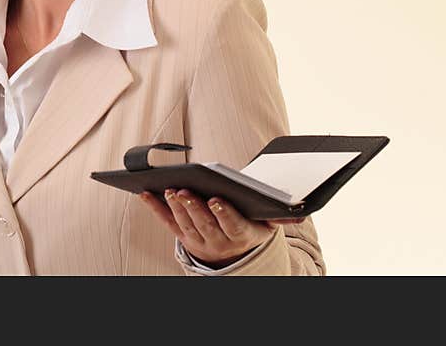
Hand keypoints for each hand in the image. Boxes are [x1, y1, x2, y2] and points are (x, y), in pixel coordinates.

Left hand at [140, 188, 304, 267]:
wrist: (236, 255)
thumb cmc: (251, 227)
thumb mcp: (266, 224)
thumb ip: (278, 216)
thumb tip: (300, 213)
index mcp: (241, 235)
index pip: (232, 224)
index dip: (223, 212)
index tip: (216, 199)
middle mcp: (219, 241)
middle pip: (205, 223)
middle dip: (194, 206)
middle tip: (184, 191)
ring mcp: (199, 241)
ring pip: (185, 224)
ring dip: (176, 207)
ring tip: (169, 190)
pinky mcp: (183, 237)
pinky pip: (168, 223)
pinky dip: (156, 208)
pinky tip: (145, 193)